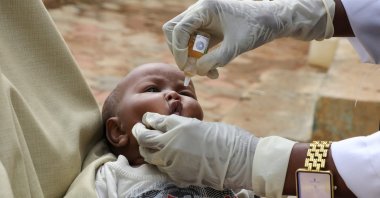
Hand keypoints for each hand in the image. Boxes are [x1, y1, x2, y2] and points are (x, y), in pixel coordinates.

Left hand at [132, 112, 258, 189]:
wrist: (239, 161)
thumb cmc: (225, 138)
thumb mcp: (200, 125)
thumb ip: (179, 126)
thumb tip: (165, 126)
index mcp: (179, 127)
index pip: (154, 122)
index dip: (147, 120)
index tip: (146, 119)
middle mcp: (172, 144)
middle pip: (145, 140)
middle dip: (141, 134)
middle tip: (142, 130)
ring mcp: (173, 162)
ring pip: (149, 155)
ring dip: (148, 149)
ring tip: (152, 144)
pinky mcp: (178, 175)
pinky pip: (162, 167)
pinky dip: (160, 161)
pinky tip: (167, 157)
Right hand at [163, 0, 333, 77]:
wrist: (271, 22)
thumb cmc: (255, 29)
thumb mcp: (235, 47)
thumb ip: (214, 60)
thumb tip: (195, 71)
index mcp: (205, 9)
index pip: (178, 29)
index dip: (178, 51)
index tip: (187, 68)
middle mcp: (199, 11)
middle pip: (174, 32)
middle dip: (180, 53)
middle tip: (193, 70)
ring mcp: (202, 19)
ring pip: (183, 39)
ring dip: (191, 58)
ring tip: (209, 72)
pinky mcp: (207, 28)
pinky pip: (194, 44)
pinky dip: (200, 58)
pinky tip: (213, 69)